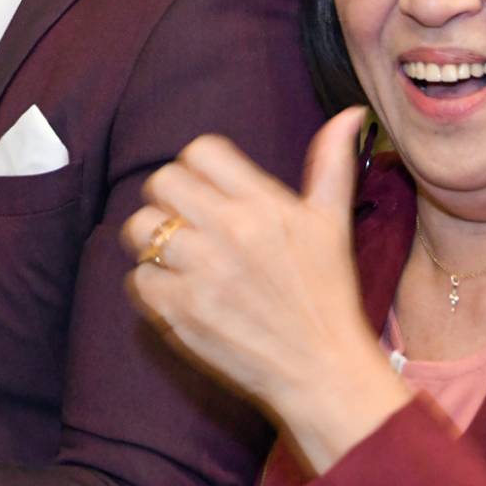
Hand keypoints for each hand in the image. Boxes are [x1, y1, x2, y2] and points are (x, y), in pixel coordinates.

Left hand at [120, 108, 409, 473]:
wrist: (323, 373)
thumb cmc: (326, 294)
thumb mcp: (332, 223)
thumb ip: (331, 164)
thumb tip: (349, 113)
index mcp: (264, 205)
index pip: (200, 151)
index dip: (196, 167)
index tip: (206, 189)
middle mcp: (231, 233)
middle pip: (161, 182)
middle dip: (167, 199)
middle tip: (184, 222)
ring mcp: (203, 273)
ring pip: (139, 228)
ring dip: (150, 241)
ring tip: (173, 255)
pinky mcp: (182, 312)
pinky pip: (136, 278)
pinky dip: (148, 285)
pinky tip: (173, 291)